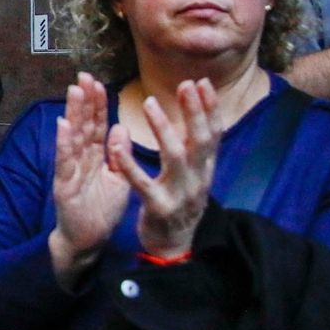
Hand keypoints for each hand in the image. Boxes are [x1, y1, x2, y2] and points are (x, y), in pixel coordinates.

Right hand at [47, 74, 131, 286]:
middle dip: (84, 100)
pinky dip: (64, 143)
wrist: (89, 241)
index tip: (98, 82)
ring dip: (73, 114)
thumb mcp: (118, 179)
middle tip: (84, 76)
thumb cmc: (102, 210)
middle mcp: (81, 159)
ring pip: (73, 137)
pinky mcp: (64, 185)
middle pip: (84, 125)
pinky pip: (65, 161)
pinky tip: (63, 125)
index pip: (98, 125)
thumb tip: (121, 127)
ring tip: (74, 92)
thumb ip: (120, 154)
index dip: (99, 104)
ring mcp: (71, 170)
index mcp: (96, 157)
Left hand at [108, 80, 221, 260]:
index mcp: (205, 170)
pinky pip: (142, 182)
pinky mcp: (158, 208)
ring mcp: (179, 195)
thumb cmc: (178, 204)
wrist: (173, 247)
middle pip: (201, 141)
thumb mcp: (193, 176)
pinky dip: (128, 163)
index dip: (210, 108)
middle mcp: (198, 180)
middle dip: (194, 111)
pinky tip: (116, 145)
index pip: (214, 134)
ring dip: (162, 127)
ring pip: (174, 156)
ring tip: (149, 102)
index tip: (202, 82)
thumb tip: (199, 114)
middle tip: (185, 85)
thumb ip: (194, 149)